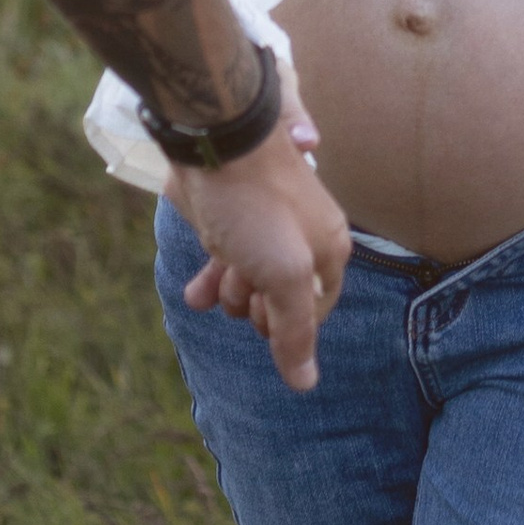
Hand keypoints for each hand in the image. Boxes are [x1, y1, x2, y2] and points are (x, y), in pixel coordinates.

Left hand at [173, 126, 350, 391]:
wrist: (214, 140)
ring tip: (220, 267)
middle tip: (244, 276)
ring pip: (249, 285)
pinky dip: (210, 282)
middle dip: (254, 303)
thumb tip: (306, 384)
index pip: (315, 316)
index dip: (286, 326)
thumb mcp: (282, 273)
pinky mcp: (234, 222)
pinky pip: (226, 266)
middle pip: (279, 302)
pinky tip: (193, 295)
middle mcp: (304, 241)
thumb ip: (295, 331)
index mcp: (330, 250)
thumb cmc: (255, 206)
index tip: (264, 313)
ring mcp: (267, 231)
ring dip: (229, 289)